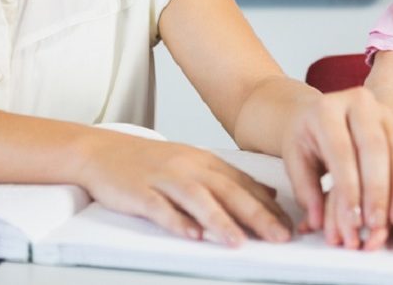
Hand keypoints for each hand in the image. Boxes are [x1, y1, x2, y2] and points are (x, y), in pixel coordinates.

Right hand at [76, 131, 291, 245]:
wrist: (101, 151)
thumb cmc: (148, 162)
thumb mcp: (194, 163)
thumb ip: (229, 179)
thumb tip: (268, 193)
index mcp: (204, 161)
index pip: (244, 185)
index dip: (269, 206)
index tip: (291, 225)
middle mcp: (188, 167)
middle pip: (228, 191)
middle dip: (257, 215)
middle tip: (279, 236)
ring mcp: (163, 178)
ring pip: (197, 199)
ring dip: (221, 221)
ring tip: (240, 241)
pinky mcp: (139, 191)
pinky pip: (160, 207)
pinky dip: (177, 222)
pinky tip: (191, 236)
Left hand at [281, 87, 392, 249]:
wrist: (319, 110)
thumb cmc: (307, 137)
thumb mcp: (296, 158)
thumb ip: (305, 189)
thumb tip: (318, 221)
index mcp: (326, 110)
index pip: (341, 151)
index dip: (348, 188)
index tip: (353, 219)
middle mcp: (357, 103)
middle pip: (374, 148)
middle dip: (378, 190)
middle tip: (378, 223)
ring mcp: (382, 109)